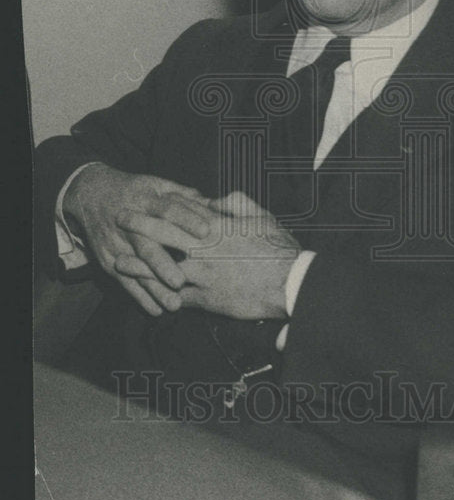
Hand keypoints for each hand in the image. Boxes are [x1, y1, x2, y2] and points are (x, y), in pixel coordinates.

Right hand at [63, 164, 215, 315]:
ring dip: (153, 287)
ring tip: (173, 304)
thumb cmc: (137, 191)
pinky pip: (124, 282)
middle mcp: (130, 223)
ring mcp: (118, 244)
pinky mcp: (109, 260)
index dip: (186, 219)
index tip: (206, 231)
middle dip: (163, 264)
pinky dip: (140, 297)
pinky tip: (156, 310)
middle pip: (147, 245)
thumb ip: (187, 196)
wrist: (92, 194)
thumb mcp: (159, 185)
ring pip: (136, 269)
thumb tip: (216, 204)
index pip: (168, 208)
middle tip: (182, 281)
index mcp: (147, 200)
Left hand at [115, 191, 299, 318]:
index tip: (141, 199)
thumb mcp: (262, 216)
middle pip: (163, 236)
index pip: (181, 213)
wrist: (290, 284)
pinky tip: (147, 296)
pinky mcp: (206, 300)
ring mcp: (202, 276)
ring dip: (139, 266)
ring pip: (163, 270)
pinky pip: (177, 298)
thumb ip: (237, 202)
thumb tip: (215, 199)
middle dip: (139, 226)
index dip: (158, 206)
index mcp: (217, 228)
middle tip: (120, 220)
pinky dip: (162, 297)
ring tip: (119, 263)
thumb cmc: (279, 248)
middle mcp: (204, 250)